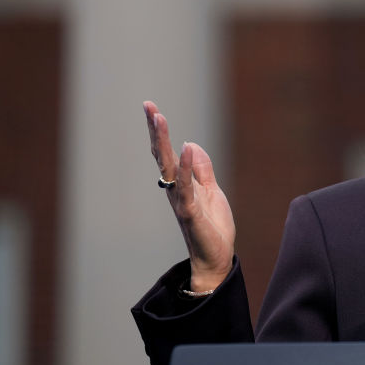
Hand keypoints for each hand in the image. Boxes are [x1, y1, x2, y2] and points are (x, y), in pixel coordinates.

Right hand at [144, 100, 234, 291]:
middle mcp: (174, 189)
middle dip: (156, 130)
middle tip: (148, 106)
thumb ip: (202, 171)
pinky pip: (186, 186)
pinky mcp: (190, 211)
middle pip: (162, 155)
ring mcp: (180, 199)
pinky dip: (187, 167)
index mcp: (180, 183)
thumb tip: (192, 145)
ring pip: (169, 166)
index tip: (151, 108)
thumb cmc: (212, 227)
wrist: (216, 258)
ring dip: (164, 142)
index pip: (167, 153)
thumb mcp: (211, 192)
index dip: (159, 132)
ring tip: (159, 118)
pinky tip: (187, 147)